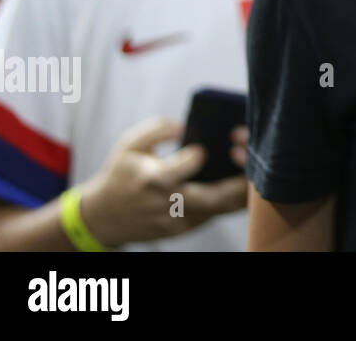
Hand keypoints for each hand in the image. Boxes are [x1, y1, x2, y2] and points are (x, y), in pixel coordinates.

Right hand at [77, 116, 247, 246]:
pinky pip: (216, 214)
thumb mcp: (130, 144)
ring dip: (242, 188)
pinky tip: (240, 178)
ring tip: (250, 165)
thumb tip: (185, 125)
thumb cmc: (122, 173)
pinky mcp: (184, 229)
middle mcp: (165, 204)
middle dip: (237, 180)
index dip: (192, 161)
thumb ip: (157, 129)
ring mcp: (176, 221)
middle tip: (247, 156)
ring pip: (220, 209)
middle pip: (211, 199)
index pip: (173, 175)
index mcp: (149, 180)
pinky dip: (232, 198)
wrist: (104, 216)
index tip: (203, 148)